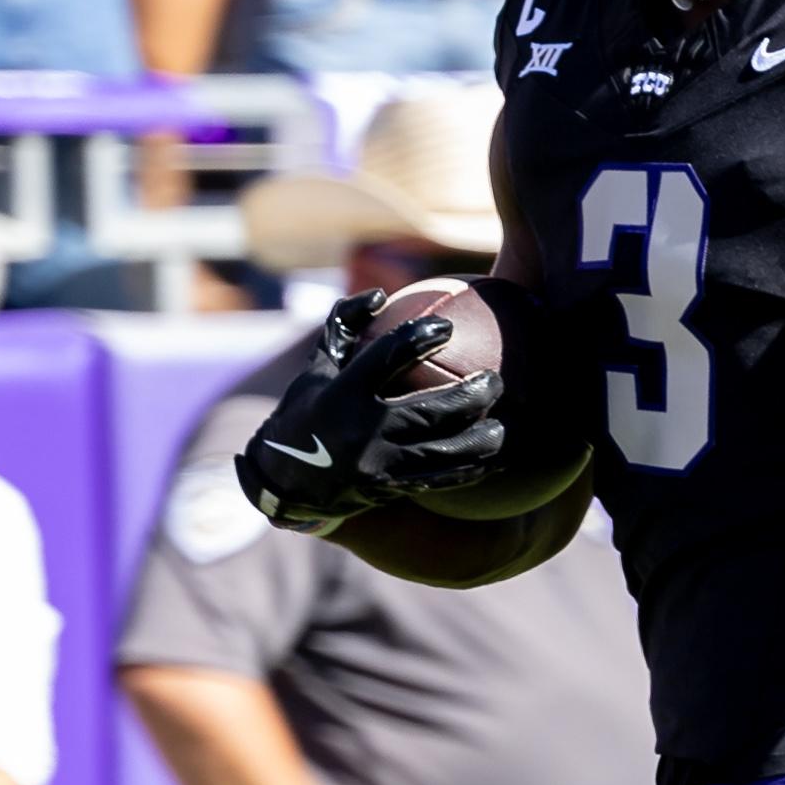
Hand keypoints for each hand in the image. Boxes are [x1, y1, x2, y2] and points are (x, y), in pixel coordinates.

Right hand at [236, 289, 506, 530]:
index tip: (446, 328)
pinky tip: (493, 462)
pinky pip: (435, 481)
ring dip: (476, 441)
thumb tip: (378, 294)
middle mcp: (359, 429)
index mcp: (341, 392)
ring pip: (438, 453)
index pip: (385, 357)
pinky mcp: (385, 490)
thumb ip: (344, 326)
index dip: (418, 338)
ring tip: (502, 429)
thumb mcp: (317, 368)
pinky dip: (467, 471)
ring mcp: (374, 463)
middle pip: (426, 411)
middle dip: (468, 397)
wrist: (282, 482)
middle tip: (494, 382)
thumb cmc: (306, 412)